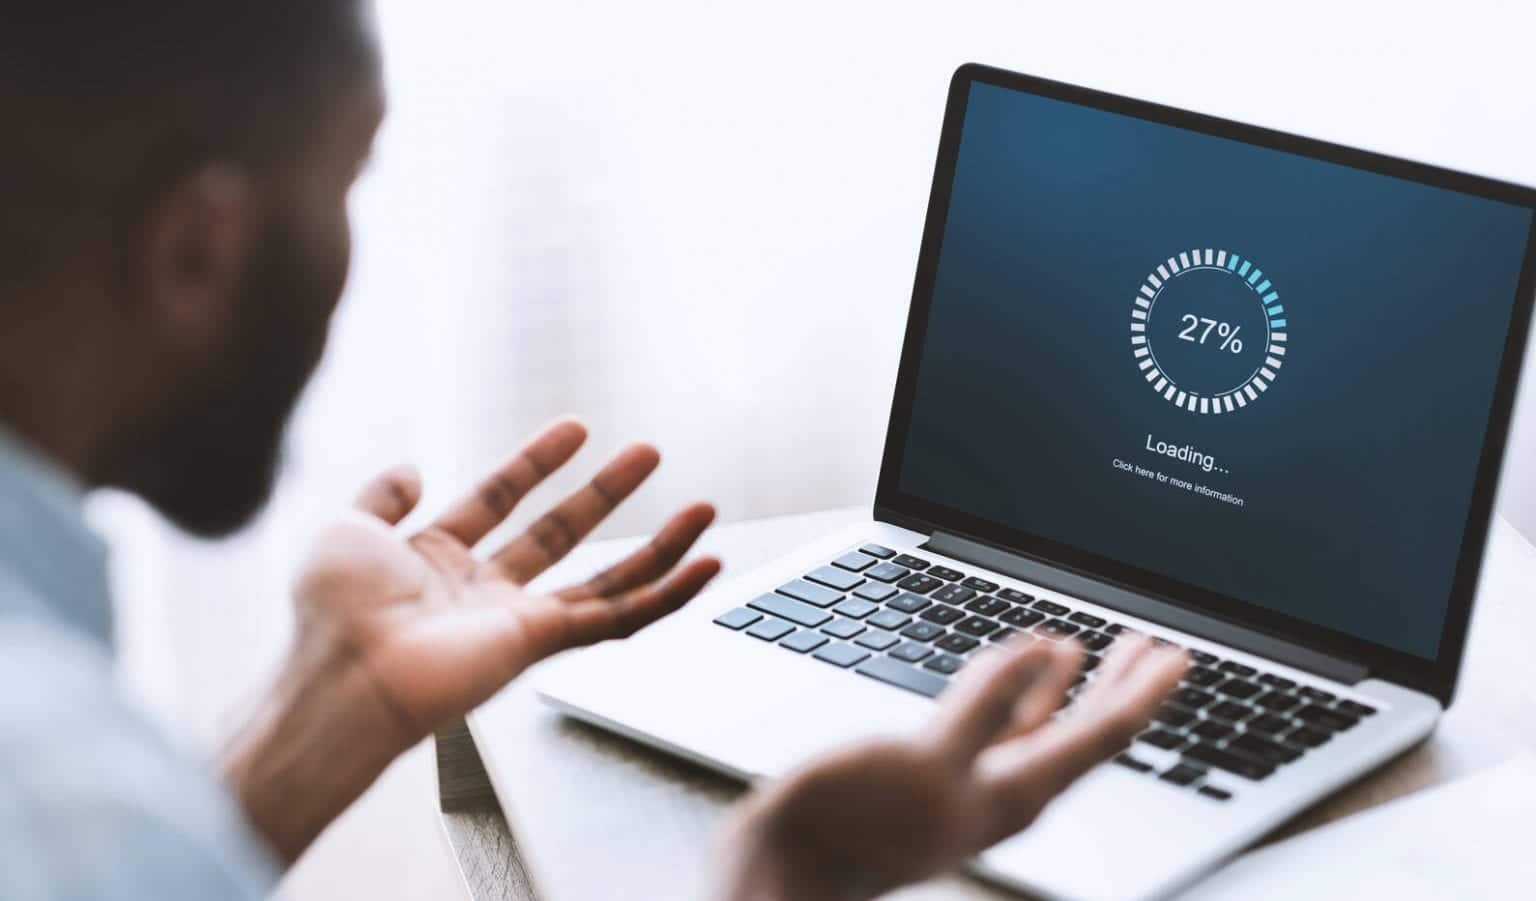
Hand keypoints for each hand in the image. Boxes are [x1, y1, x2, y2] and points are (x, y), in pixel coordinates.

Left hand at [222, 419, 719, 861]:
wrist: (344, 671)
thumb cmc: (332, 610)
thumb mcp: (344, 526)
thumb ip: (380, 495)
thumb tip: (413, 467)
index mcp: (437, 559)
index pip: (500, 497)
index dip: (537, 461)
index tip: (576, 428)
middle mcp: (483, 590)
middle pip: (562, 532)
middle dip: (607, 491)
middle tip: (649, 453)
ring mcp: (516, 619)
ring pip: (606, 580)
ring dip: (657, 545)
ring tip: (703, 508)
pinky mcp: (541, 643)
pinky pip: (619, 618)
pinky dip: (667, 595)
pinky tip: (703, 566)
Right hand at [714, 637, 1186, 900]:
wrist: (780, 873)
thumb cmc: (851, 832)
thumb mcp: (928, 761)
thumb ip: (986, 707)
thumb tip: (1041, 653)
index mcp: (1016, 791)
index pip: (1103, 733)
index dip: (1144, 689)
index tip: (1179, 654)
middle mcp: (1002, 791)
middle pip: (1079, 731)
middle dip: (1117, 685)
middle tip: (1150, 644)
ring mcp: (965, 786)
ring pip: (1033, 727)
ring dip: (1062, 687)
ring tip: (1080, 649)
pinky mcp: (927, 776)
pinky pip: (986, 726)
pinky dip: (1003, 693)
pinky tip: (997, 675)